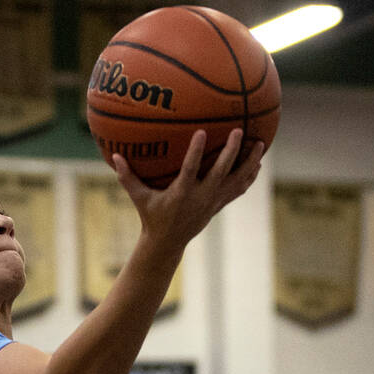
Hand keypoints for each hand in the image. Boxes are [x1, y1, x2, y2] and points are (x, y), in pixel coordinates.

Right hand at [114, 129, 264, 255]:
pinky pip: (239, 189)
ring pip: (237, 180)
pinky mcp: (219, 205)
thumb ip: (127, 177)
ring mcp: (213, 201)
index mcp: (181, 193)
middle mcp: (201, 197)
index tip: (202, 131)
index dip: (196, 151)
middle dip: (231, 152)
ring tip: (260, 144)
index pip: (190, 169)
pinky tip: (257, 162)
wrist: (168, 242)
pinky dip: (249, 176)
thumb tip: (113, 156)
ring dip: (249, 162)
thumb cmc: (151, 216)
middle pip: (221, 172)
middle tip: (238, 131)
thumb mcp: (138, 198)